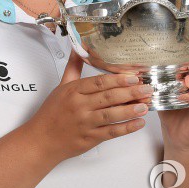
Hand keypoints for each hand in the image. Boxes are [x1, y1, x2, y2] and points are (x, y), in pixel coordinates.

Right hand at [26, 50, 152, 162]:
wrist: (41, 139)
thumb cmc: (52, 112)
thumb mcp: (61, 86)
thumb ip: (73, 67)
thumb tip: (78, 48)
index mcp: (73, 91)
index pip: (99, 83)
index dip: (118, 79)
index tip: (133, 76)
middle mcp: (80, 106)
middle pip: (108, 97)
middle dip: (130, 93)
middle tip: (147, 89)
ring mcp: (85, 123)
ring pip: (111, 115)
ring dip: (130, 110)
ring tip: (145, 105)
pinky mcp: (89, 138)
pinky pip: (110, 133)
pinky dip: (126, 128)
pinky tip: (138, 123)